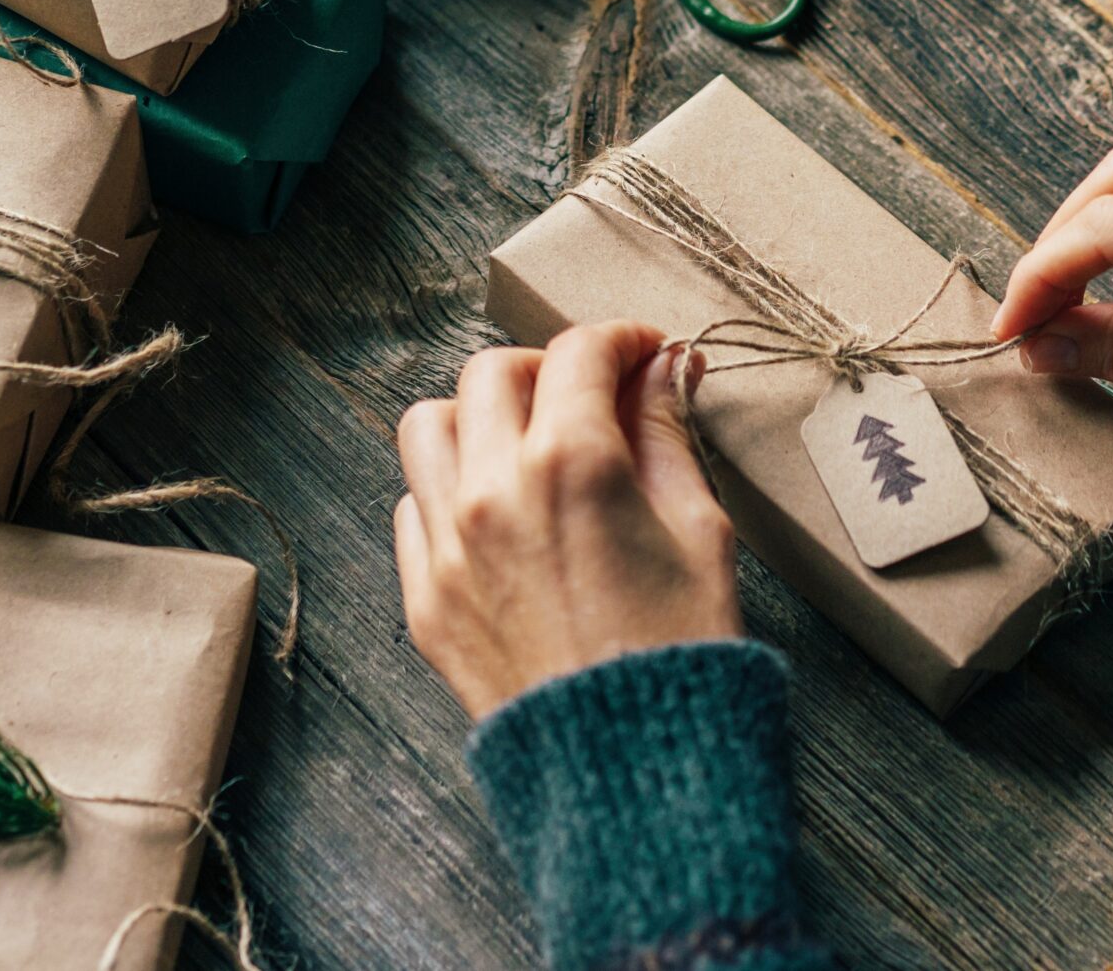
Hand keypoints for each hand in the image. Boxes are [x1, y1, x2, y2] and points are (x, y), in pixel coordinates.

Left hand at [394, 323, 741, 719]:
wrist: (631, 772)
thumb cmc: (681, 656)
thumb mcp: (701, 530)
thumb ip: (667, 436)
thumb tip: (661, 372)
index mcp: (571, 463)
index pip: (579, 353)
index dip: (620, 340)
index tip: (645, 354)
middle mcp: (493, 492)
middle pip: (492, 372)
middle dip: (546, 368)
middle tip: (590, 395)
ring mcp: (448, 547)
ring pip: (428, 426)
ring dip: (477, 417)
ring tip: (526, 444)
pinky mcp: (426, 600)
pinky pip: (412, 508)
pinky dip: (449, 490)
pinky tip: (500, 512)